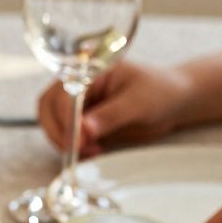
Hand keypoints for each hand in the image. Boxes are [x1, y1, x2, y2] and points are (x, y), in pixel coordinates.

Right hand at [37, 62, 193, 156]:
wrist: (173, 102)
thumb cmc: (160, 92)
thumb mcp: (138, 103)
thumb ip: (110, 115)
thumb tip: (84, 130)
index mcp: (90, 70)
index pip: (65, 93)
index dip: (67, 119)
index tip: (78, 141)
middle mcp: (77, 84)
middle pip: (48, 107)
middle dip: (59, 131)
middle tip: (80, 149)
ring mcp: (77, 103)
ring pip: (51, 122)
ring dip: (63, 141)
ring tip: (90, 151)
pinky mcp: (81, 121)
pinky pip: (64, 135)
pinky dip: (72, 147)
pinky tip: (91, 152)